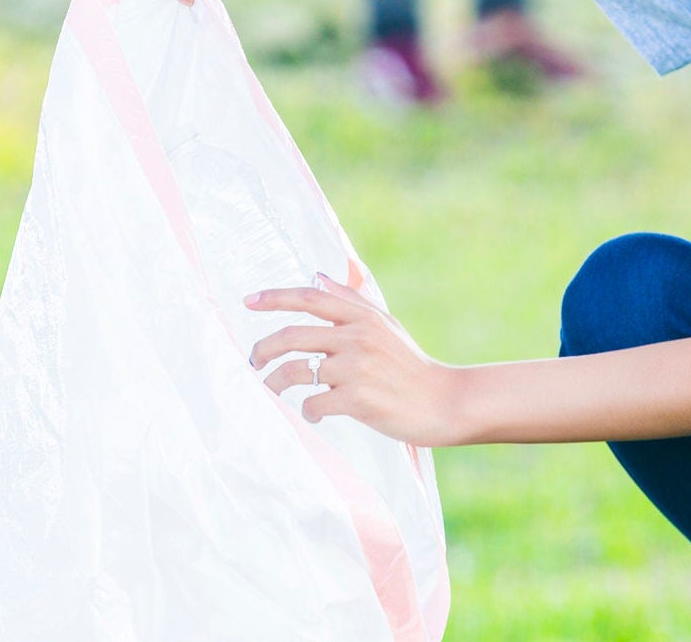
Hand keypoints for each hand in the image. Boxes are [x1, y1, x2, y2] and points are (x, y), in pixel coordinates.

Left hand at [247, 276, 461, 445]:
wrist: (442, 401)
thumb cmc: (410, 365)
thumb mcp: (386, 324)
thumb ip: (352, 300)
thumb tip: (318, 276)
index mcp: (363, 317)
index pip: (311, 298)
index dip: (276, 297)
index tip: (248, 301)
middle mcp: (358, 337)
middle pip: (293, 336)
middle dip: (263, 349)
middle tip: (253, 362)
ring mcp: (357, 368)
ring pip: (297, 371)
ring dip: (276, 383)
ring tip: (274, 392)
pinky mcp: (358, 398)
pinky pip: (314, 403)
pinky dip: (307, 411)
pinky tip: (314, 415)